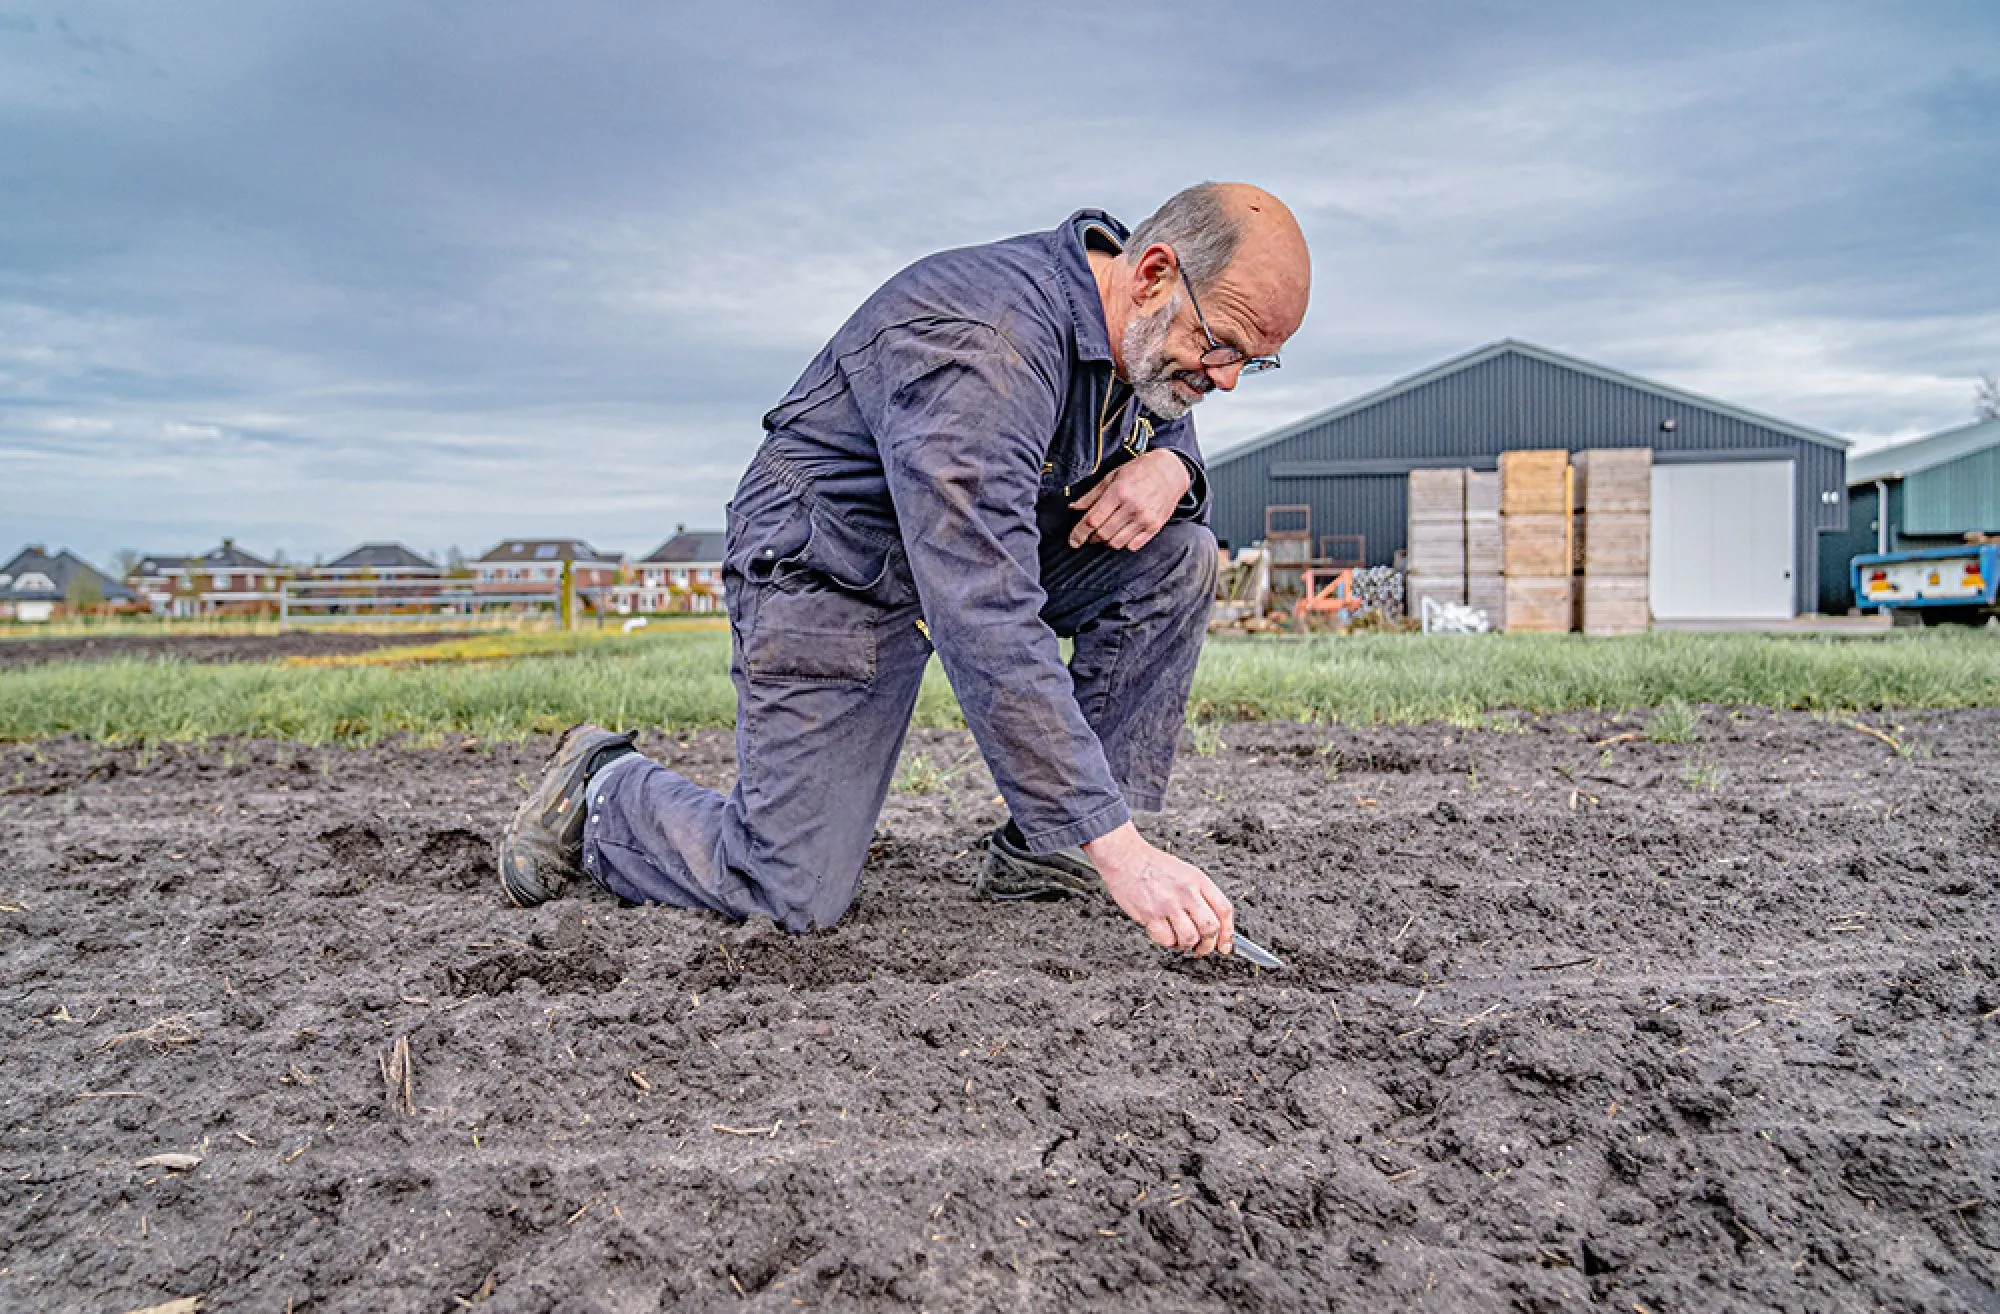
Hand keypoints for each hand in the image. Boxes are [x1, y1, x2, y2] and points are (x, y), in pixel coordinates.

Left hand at [1067, 448, 1190, 550]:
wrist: (1171, 471)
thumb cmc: (1140, 471)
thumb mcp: (1112, 476)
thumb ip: (1092, 495)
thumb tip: (1074, 508)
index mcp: (1119, 492)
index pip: (1093, 519)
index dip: (1079, 533)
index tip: (1073, 541)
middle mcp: (1132, 507)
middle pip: (1103, 534)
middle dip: (1091, 538)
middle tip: (1088, 534)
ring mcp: (1145, 519)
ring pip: (1116, 543)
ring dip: (1105, 542)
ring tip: (1104, 533)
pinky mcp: (1154, 527)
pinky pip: (1133, 546)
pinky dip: (1122, 544)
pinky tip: (1120, 534)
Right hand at [1082, 822, 1234, 956]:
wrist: (1125, 858)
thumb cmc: (1153, 865)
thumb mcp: (1186, 872)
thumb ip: (1201, 894)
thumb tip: (1213, 921)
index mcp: (1198, 880)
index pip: (1224, 910)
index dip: (1228, 932)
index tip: (1225, 945)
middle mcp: (1187, 893)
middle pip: (1211, 928)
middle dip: (1209, 944)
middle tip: (1203, 948)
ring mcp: (1169, 904)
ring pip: (1190, 938)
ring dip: (1188, 946)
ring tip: (1182, 942)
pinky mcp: (1151, 915)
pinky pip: (1167, 940)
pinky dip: (1168, 943)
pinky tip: (1166, 935)